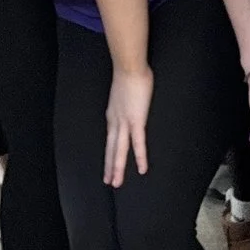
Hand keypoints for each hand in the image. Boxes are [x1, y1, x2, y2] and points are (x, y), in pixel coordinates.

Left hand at [103, 66, 152, 186]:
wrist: (129, 66)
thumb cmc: (130, 72)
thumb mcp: (124, 89)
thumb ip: (126, 98)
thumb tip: (130, 99)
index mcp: (112, 114)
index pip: (110, 138)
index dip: (109, 152)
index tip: (108, 163)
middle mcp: (115, 121)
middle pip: (111, 148)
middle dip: (110, 166)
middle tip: (108, 181)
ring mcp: (124, 122)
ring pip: (119, 150)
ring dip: (117, 168)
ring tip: (115, 183)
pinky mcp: (136, 121)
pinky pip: (138, 144)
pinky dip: (140, 157)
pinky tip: (142, 169)